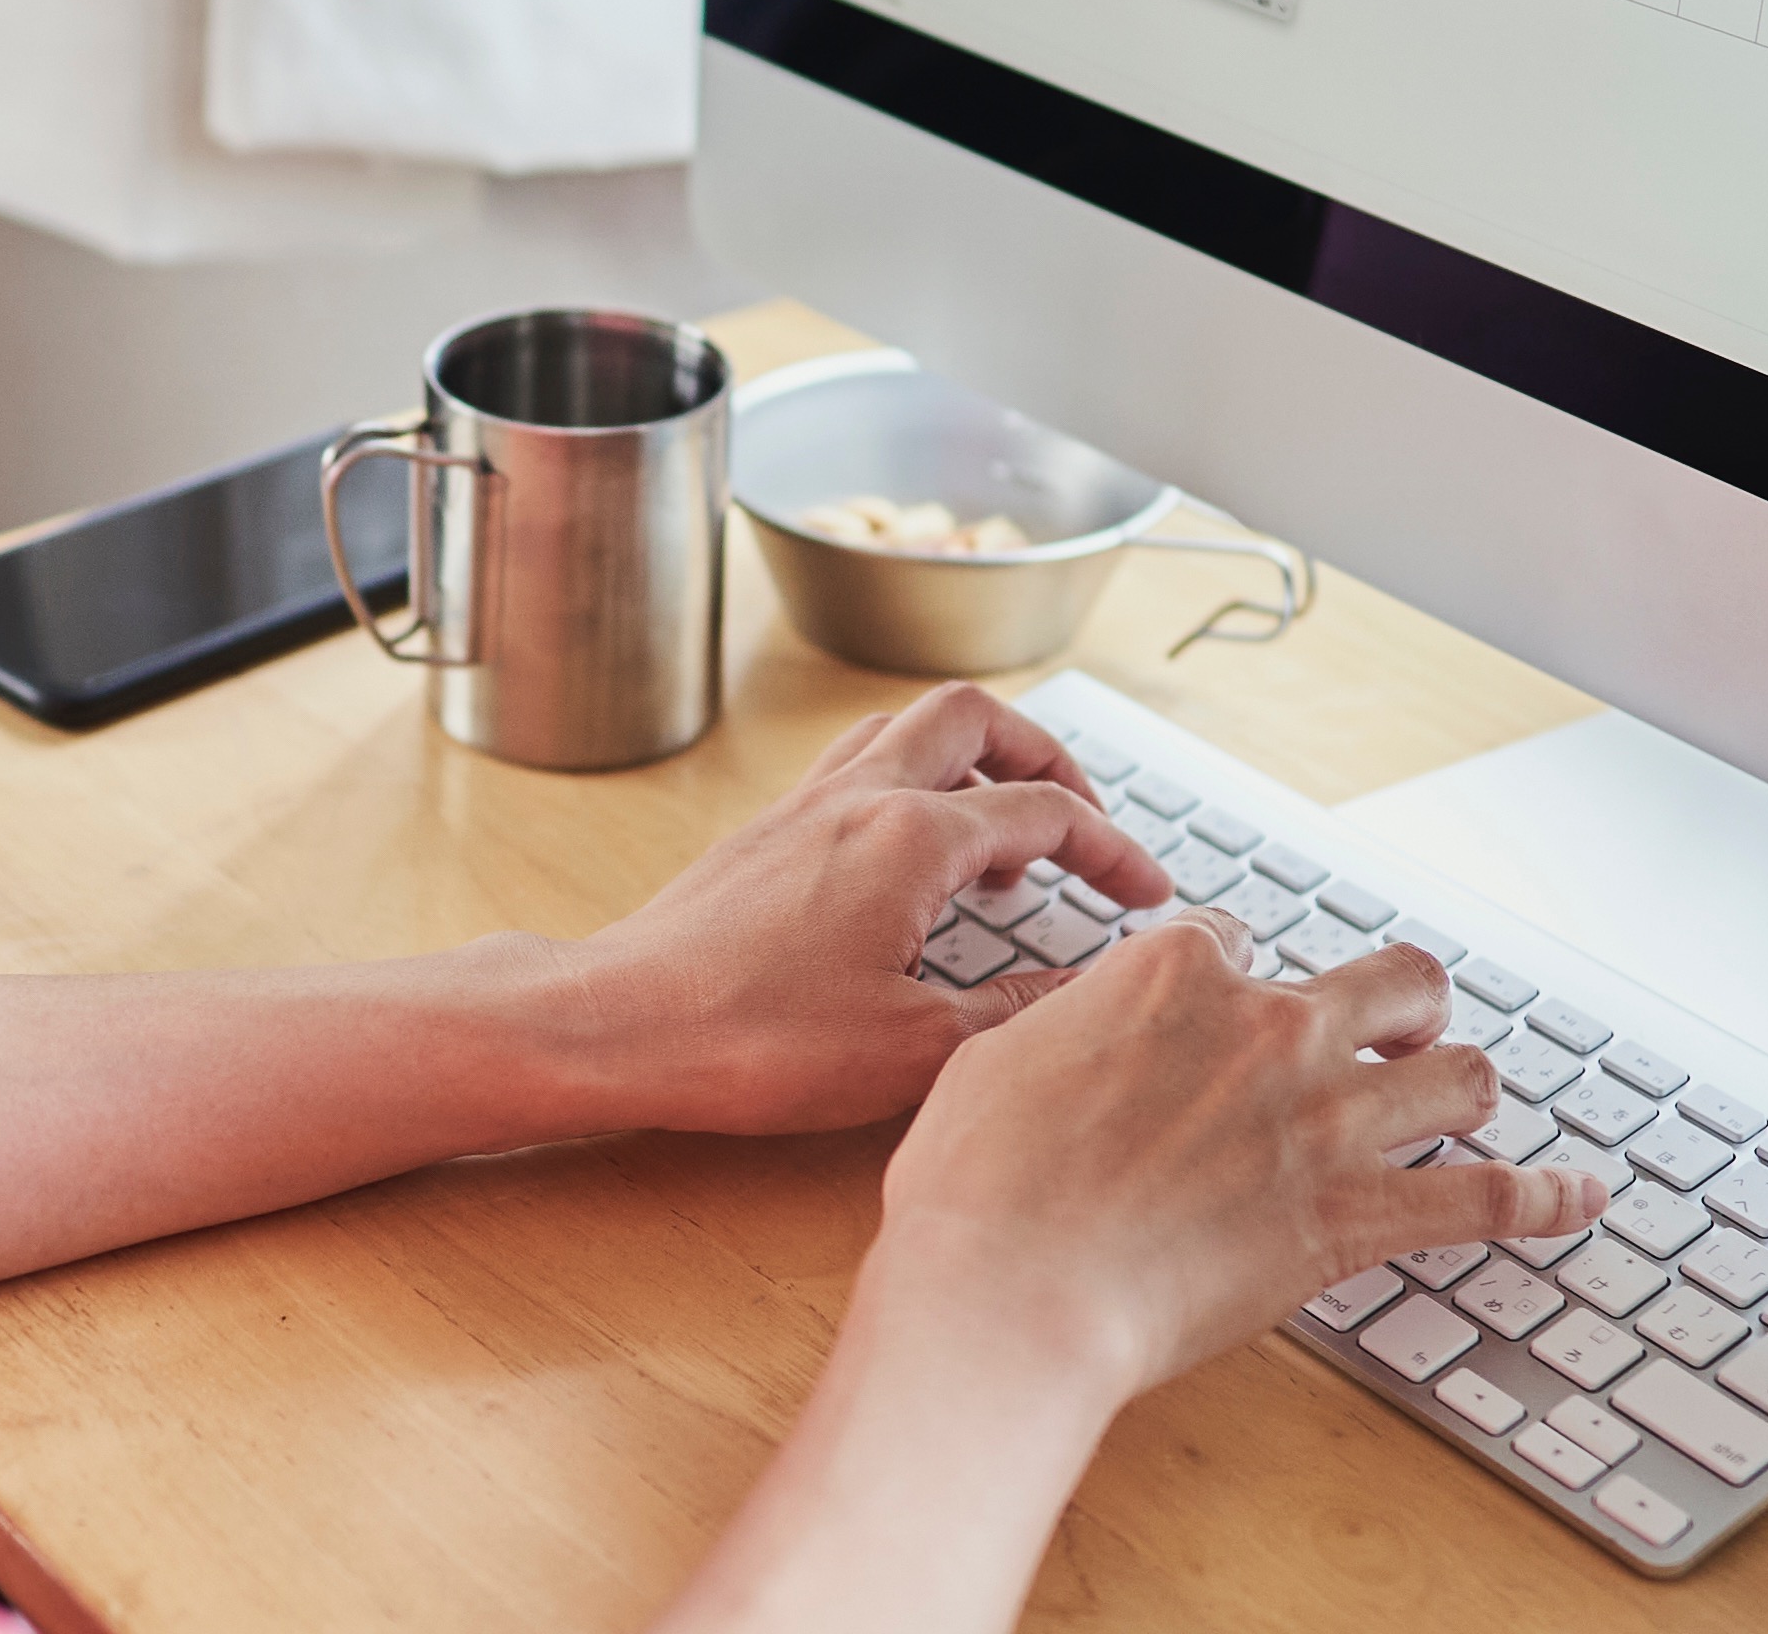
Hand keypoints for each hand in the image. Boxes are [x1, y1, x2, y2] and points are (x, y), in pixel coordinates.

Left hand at [560, 683, 1184, 1133]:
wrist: (620, 1025)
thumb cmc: (754, 1042)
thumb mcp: (913, 1049)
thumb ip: (1013, 1012)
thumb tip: (1079, 991)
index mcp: (911, 837)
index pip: (1046, 812)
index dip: (1115, 850)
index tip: (1147, 894)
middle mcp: (860, 796)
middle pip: (976, 718)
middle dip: (1046, 755)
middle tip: (1082, 817)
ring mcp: (805, 806)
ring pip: (908, 728)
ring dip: (973, 757)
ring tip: (1004, 832)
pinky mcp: (766, 832)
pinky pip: (858, 765)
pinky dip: (909, 782)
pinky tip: (914, 858)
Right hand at [867, 912, 1601, 1401]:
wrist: (1013, 1286)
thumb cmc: (977, 1186)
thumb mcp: (995, 1059)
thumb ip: (1066, 1029)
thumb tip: (1080, 1030)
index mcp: (1175, 973)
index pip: (1239, 938)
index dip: (1238, 972)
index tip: (1232, 1004)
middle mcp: (1269, 1027)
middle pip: (1390, 978)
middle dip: (1403, 1000)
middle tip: (1399, 1028)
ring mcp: (1324, 1121)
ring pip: (1459, 1071)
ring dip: (1469, 1081)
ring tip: (1469, 1094)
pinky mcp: (1355, 1218)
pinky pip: (1485, 1198)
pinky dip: (1545, 1197)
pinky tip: (1580, 1196)